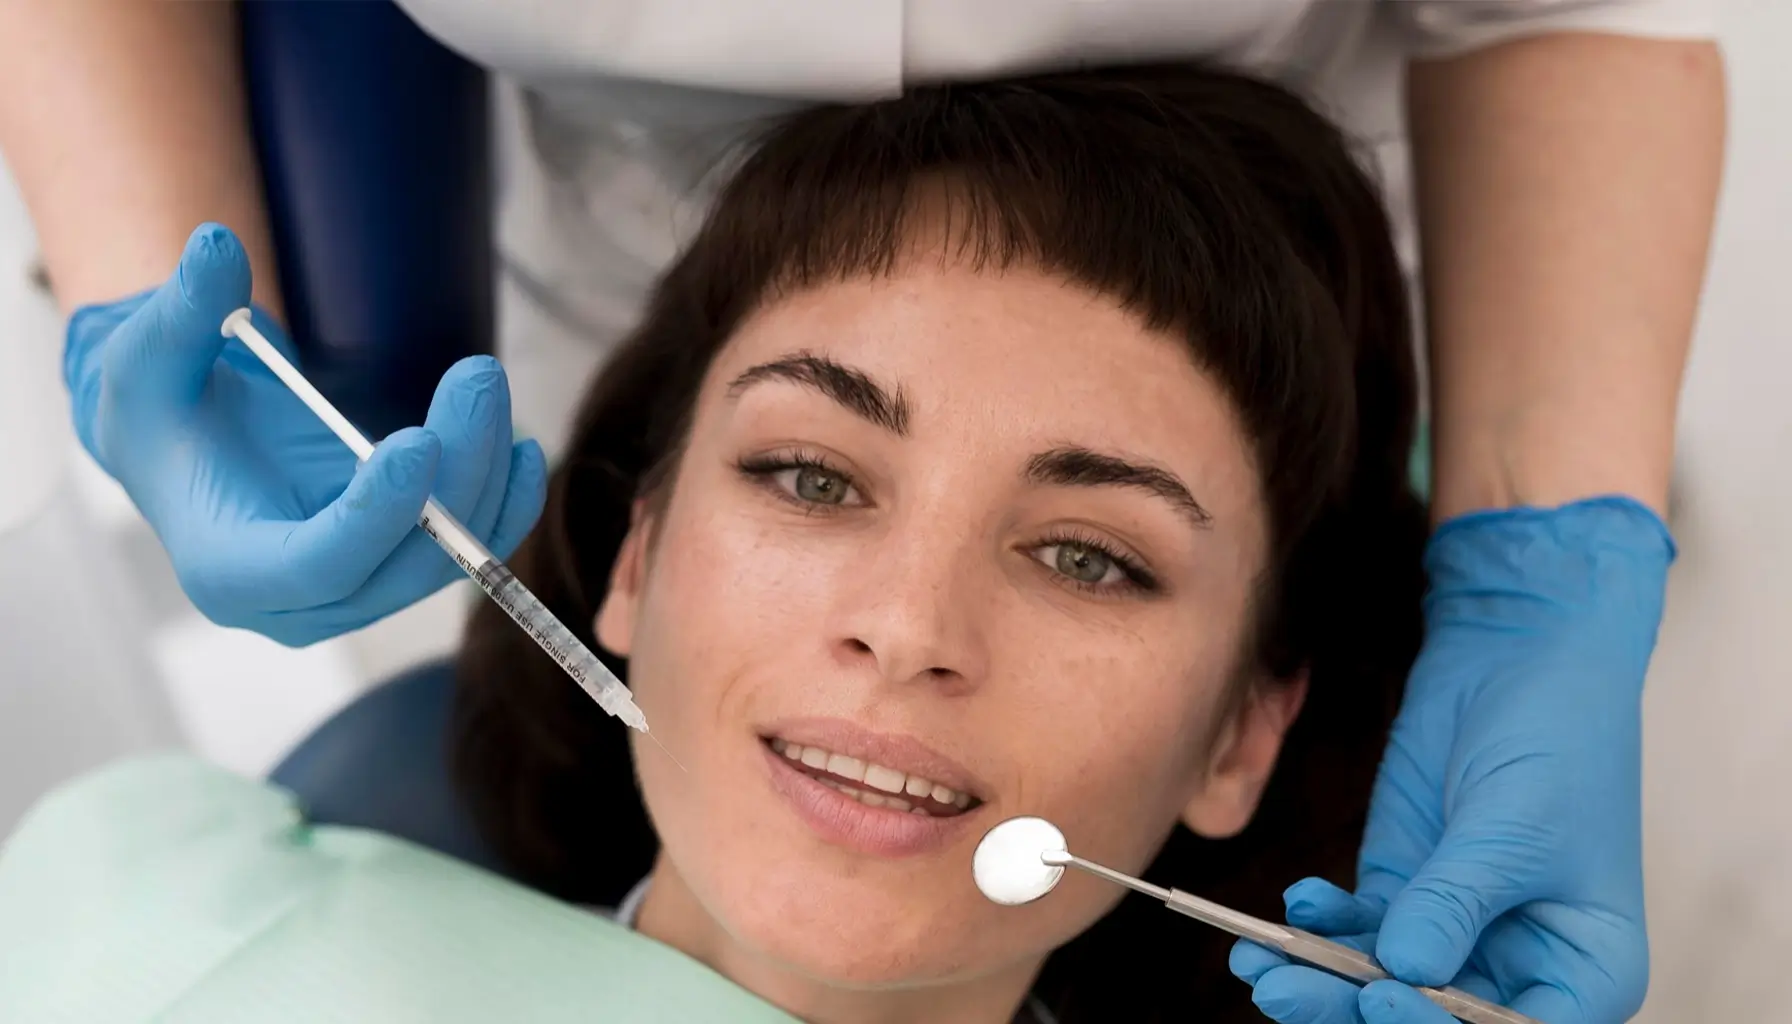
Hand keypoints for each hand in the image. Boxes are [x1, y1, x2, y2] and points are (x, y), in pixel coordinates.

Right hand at [63, 223, 547, 645]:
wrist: (185, 454)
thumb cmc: (162, 410)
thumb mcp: (149, 358)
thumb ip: (182, 311)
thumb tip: (214, 247)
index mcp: (229, 571)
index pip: (318, 566)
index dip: (376, 513)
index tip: (421, 438)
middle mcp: (298, 607)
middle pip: (401, 564)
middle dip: (456, 472)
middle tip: (478, 377)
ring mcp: (354, 597)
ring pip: (446, 558)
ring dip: (487, 475)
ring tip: (487, 388)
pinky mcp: (392, 572)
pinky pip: (464, 553)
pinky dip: (503, 504)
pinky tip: (527, 451)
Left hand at [1230, 498, 1674, 1022]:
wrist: (1520, 655)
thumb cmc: (1558, 735)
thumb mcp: (1512, 824)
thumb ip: (1455, 901)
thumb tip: (1402, 971)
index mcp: (1585, 971)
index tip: (1379, 998)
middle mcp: (1520, 965)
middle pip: (1432, 1018)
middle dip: (1354, 1009)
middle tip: (1283, 990)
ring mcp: (1456, 930)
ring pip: (1382, 981)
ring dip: (1318, 976)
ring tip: (1258, 962)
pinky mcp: (1405, 888)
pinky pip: (1357, 930)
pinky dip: (1320, 924)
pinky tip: (1298, 900)